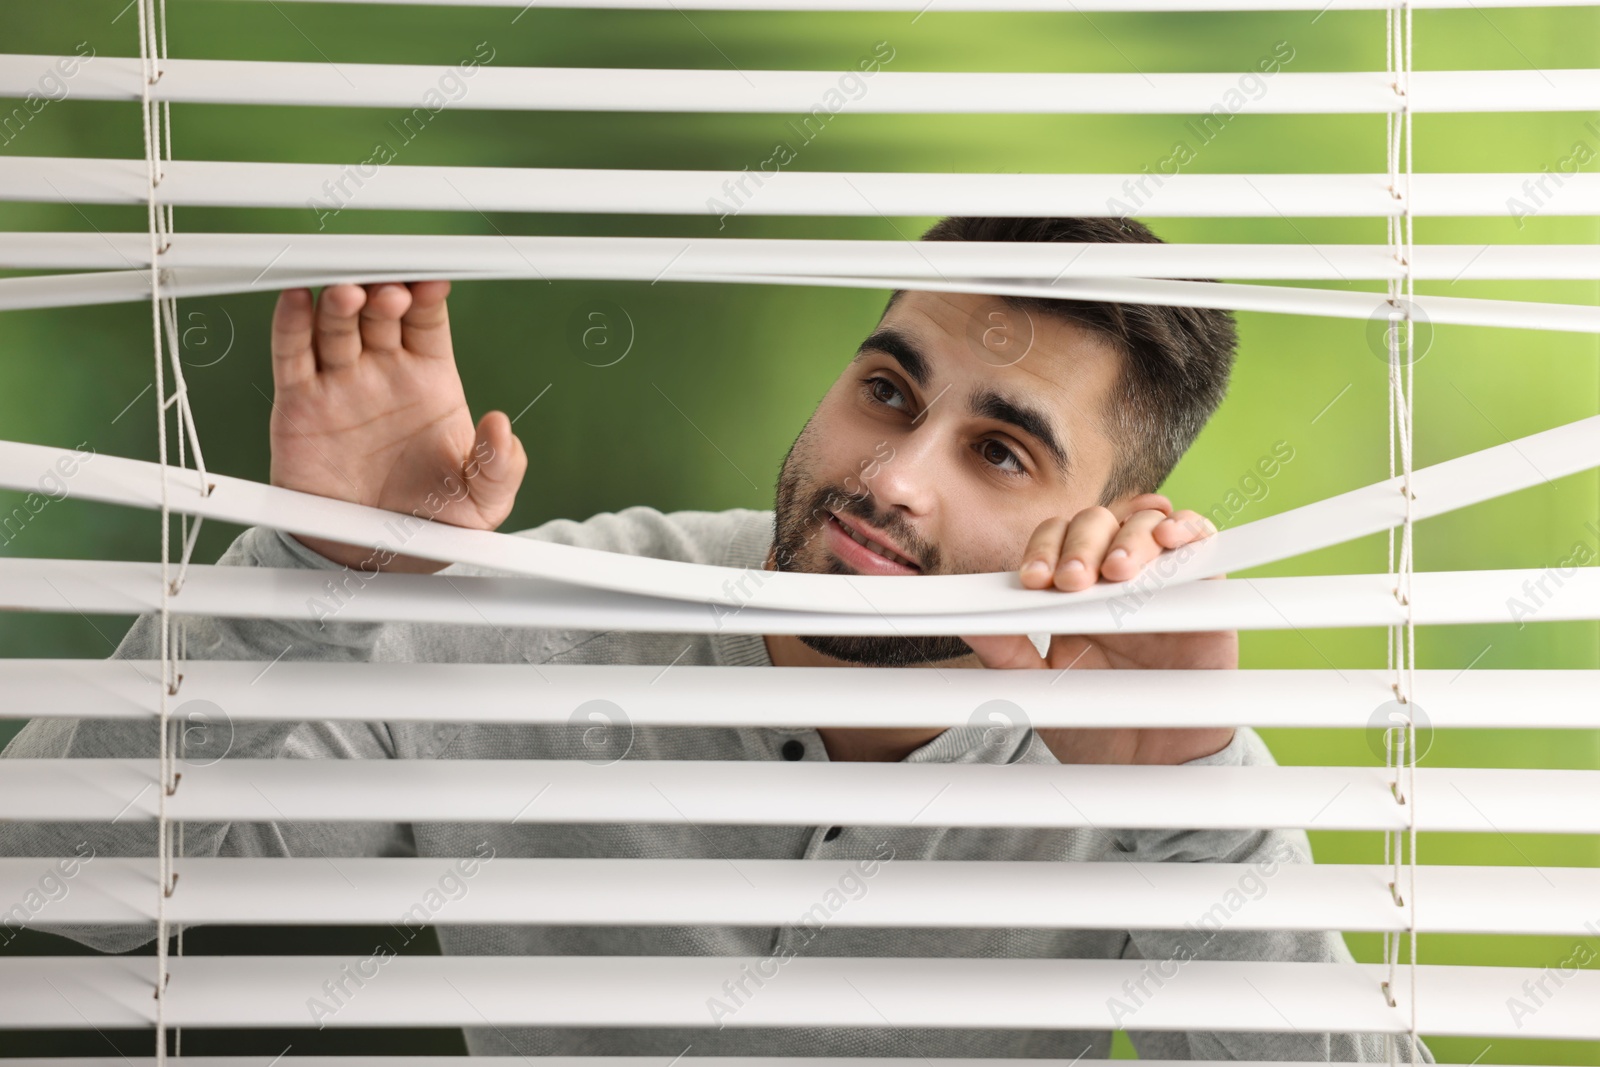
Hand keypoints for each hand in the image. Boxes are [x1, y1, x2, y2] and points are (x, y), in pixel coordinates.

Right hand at [268, 282, 527, 573]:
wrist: (366, 563)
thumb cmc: (428, 528)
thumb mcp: (481, 505)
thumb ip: (500, 466)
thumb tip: (502, 426)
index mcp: (431, 384)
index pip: (428, 324)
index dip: (429, 299)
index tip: (433, 285)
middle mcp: (384, 375)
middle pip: (381, 314)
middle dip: (385, 294)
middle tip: (390, 292)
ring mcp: (340, 384)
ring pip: (337, 326)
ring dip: (341, 303)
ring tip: (348, 294)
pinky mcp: (300, 405)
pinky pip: (292, 356)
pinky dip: (292, 325)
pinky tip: (298, 301)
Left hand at [960, 494, 1236, 764]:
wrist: (1153, 766)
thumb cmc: (1098, 722)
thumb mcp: (1042, 685)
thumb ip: (1004, 648)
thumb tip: (963, 617)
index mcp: (1072, 590)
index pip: (1054, 540)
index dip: (1044, 548)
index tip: (1034, 580)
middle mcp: (1114, 575)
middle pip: (1096, 523)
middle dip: (1080, 544)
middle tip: (1074, 580)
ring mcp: (1159, 577)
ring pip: (1143, 524)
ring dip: (1128, 538)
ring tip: (1117, 572)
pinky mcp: (1203, 589)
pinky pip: (1199, 541)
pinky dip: (1187, 528)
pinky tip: (1170, 538)